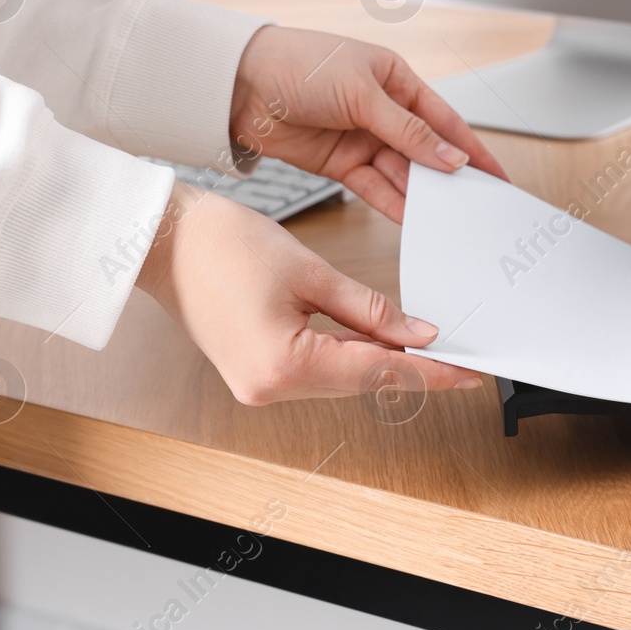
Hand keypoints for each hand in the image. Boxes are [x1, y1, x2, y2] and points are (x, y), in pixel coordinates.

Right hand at [136, 183, 483, 403]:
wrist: (163, 241)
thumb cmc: (220, 245)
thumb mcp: (310, 271)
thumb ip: (369, 309)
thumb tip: (417, 333)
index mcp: (282, 366)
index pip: (377, 372)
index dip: (429, 372)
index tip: (467, 374)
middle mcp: (268, 388)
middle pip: (360, 381)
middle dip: (411, 368)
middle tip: (459, 361)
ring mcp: (258, 385)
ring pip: (339, 378)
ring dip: (379, 363)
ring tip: (427, 351)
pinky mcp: (254, 373)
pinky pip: (315, 370)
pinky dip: (347, 356)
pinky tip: (375, 344)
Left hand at [229, 26, 506, 221]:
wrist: (237, 85)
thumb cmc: (297, 65)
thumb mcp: (362, 93)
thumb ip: (408, 131)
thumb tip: (448, 156)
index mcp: (395, 79)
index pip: (445, 120)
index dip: (472, 149)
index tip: (496, 175)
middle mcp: (382, 110)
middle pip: (426, 151)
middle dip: (449, 178)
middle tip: (474, 205)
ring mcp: (361, 138)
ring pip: (402, 173)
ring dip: (421, 194)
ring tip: (445, 217)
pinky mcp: (340, 163)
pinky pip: (375, 187)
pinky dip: (393, 202)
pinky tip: (412, 217)